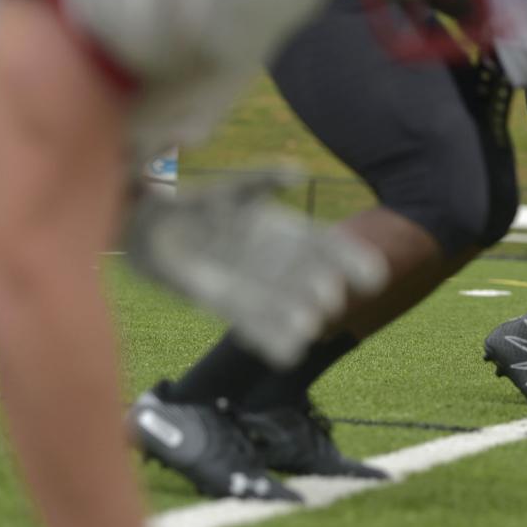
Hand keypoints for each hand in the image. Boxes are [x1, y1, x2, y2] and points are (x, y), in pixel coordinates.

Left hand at [124, 174, 387, 367]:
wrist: (152, 229)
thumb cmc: (199, 206)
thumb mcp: (236, 189)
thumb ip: (265, 179)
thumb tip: (298, 173)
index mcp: (286, 233)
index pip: (327, 247)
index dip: (350, 260)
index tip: (374, 276)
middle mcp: (276, 263)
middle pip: (308, 278)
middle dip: (321, 289)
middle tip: (331, 296)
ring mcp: (254, 285)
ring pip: (284, 304)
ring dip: (296, 316)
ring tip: (310, 327)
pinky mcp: (225, 305)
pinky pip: (253, 324)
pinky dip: (271, 338)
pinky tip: (290, 353)